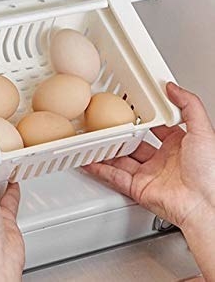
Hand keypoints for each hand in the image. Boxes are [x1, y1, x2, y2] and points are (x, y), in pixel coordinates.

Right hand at [85, 82, 214, 279]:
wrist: (205, 206)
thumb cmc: (210, 175)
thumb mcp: (203, 131)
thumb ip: (189, 106)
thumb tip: (173, 88)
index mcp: (179, 146)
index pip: (155, 127)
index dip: (143, 118)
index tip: (130, 107)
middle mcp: (163, 161)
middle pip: (134, 143)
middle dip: (120, 134)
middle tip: (105, 121)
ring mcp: (149, 175)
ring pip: (120, 159)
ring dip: (107, 150)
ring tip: (93, 138)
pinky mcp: (138, 189)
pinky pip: (114, 177)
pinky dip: (100, 169)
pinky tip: (90, 160)